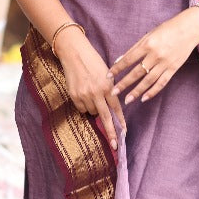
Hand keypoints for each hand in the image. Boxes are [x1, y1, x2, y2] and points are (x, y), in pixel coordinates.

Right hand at [54, 27, 123, 150]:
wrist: (74, 53)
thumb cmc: (93, 61)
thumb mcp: (106, 74)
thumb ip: (109, 90)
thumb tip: (111, 108)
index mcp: (107, 86)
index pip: (116, 108)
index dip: (120, 122)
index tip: (124, 133)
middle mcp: (96, 92)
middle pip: (105, 117)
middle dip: (111, 132)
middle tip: (115, 145)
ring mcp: (84, 95)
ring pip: (92, 112)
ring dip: (94, 109)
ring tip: (92, 94)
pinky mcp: (74, 95)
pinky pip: (81, 108)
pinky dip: (84, 105)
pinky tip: (83, 94)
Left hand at [109, 10, 198, 104]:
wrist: (190, 28)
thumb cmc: (167, 29)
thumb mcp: (149, 35)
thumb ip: (135, 48)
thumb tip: (119, 60)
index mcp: (148, 44)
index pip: (128, 59)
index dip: (117, 68)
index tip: (108, 76)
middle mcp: (156, 55)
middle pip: (137, 73)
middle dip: (124, 83)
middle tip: (113, 92)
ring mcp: (165, 63)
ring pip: (148, 81)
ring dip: (136, 92)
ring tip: (127, 100)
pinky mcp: (174, 69)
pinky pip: (161, 83)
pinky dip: (152, 91)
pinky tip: (144, 98)